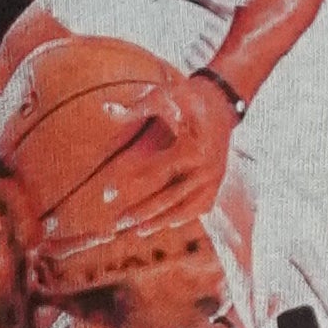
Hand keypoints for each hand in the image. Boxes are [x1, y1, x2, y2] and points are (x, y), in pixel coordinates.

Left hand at [0, 31, 229, 304]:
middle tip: (118, 222)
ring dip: (160, 221)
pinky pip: (200, 207)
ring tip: (136, 231)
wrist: (221, 102)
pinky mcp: (218, 183)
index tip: (106, 195)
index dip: (130, 183)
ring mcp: (214, 178)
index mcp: (192, 147)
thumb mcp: (163, 96)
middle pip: (169, 197)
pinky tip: (164, 224)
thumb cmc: (186, 98)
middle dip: (142, 212)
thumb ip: (135, 107)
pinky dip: (182, 217)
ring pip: (185, 208)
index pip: (155, 171)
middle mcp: (206, 167)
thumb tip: (105, 109)